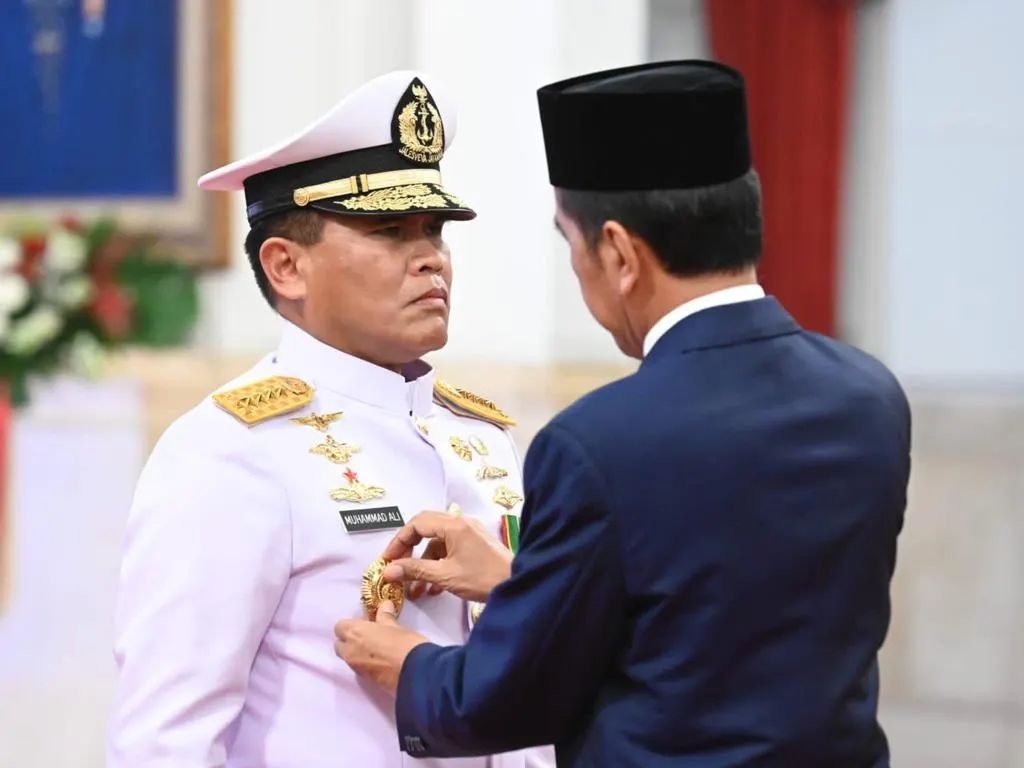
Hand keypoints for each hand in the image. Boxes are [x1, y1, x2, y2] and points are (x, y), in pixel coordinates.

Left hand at [334, 601, 428, 695]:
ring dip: (356, 652)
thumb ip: (385, 617)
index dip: (352, 624)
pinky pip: (358, 668)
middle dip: (350, 640)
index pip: (340, 626)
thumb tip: (384, 606)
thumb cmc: (405, 644)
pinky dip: (365, 663)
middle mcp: (350, 651)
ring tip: (377, 648)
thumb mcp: (396, 627)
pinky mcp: (366, 681)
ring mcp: (356, 668)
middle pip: (340, 644)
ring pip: (348, 657)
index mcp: (355, 632)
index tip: (367, 623)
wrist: (415, 674)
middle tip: (369, 636)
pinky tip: (381, 660)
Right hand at [381, 511, 512, 602]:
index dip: (399, 541)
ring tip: (415, 588)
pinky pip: (450, 549)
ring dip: (424, 562)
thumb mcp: (445, 576)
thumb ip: (415, 570)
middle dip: (409, 549)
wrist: (518, 585)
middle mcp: (461, 523)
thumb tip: (389, 570)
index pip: (417, 524)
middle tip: (396, 566)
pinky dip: (438, 564)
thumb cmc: (484, 579)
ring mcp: (470, 533)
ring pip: (438, 542)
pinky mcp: (476, 545)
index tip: (388, 559)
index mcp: (454, 526)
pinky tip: (434, 587)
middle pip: (426, 528)